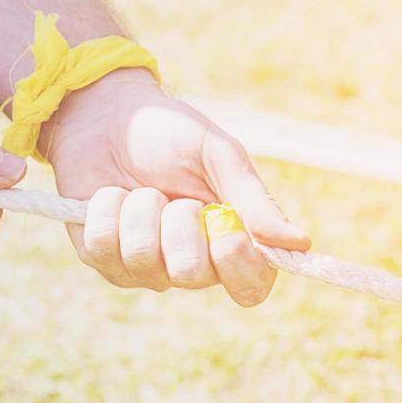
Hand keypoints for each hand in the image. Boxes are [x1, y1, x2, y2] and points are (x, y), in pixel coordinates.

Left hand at [44, 69, 310, 305]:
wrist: (108, 115)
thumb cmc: (171, 134)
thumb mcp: (218, 154)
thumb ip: (254, 200)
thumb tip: (300, 243)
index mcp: (229, 243)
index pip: (250, 287)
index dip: (240, 266)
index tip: (229, 231)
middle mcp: (189, 264)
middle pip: (191, 274)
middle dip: (180, 222)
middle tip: (174, 195)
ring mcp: (143, 267)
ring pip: (143, 258)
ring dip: (141, 208)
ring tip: (140, 188)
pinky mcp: (101, 258)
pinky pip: (102, 247)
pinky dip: (107, 208)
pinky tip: (110, 194)